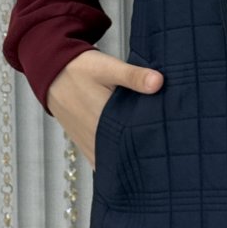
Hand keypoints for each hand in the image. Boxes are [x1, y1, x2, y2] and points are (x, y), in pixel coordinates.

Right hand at [46, 49, 163, 167]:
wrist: (52, 72)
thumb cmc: (81, 69)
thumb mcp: (108, 68)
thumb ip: (133, 76)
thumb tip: (159, 82)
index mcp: (104, 122)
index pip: (135, 143)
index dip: (155, 145)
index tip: (173, 144)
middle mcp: (96, 139)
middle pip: (127, 155)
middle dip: (147, 153)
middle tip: (170, 151)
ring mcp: (90, 144)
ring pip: (116, 159)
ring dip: (132, 157)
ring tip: (157, 155)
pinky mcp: (86, 143)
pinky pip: (105, 158)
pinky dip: (118, 158)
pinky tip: (134, 154)